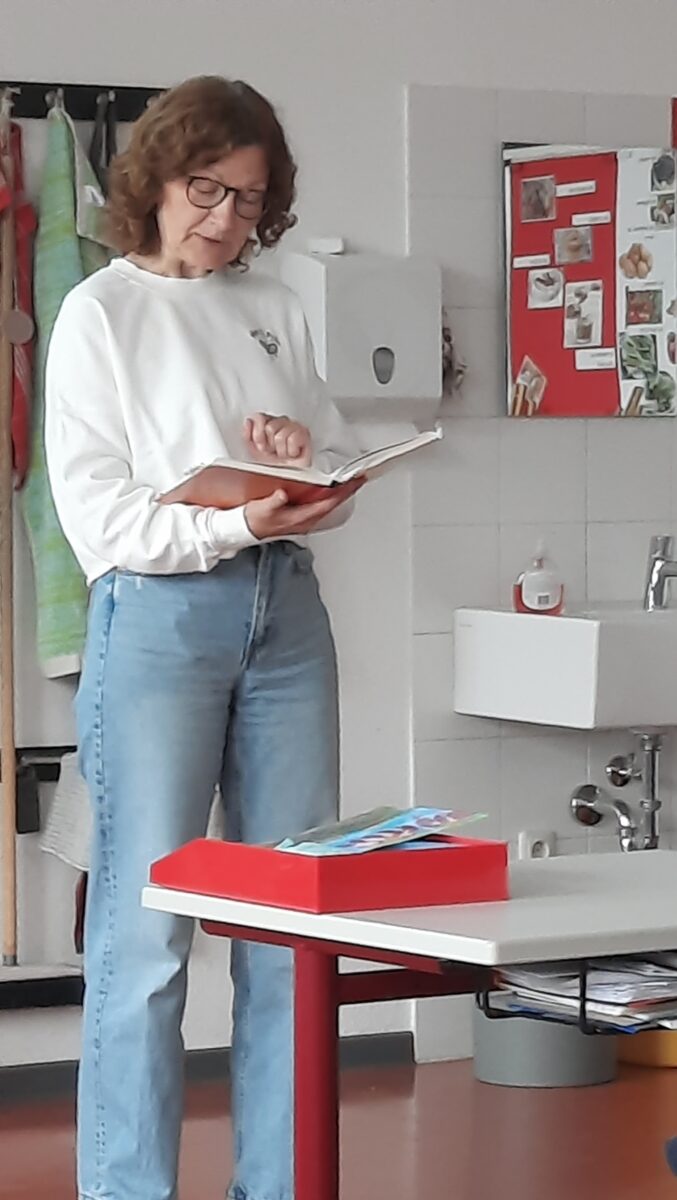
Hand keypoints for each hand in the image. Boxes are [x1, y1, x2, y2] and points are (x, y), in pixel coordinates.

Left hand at [243, 413, 311, 466]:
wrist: (287, 476)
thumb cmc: (273, 464)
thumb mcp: (254, 450)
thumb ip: (247, 435)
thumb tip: (248, 421)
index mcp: (267, 422)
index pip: (259, 417)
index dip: (258, 435)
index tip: (261, 446)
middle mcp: (281, 421)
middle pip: (270, 427)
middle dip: (270, 444)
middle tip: (274, 451)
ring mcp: (294, 426)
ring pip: (280, 435)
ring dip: (281, 450)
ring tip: (284, 453)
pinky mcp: (304, 433)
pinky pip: (293, 439)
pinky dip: (291, 451)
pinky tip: (292, 453)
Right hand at [244, 479, 363, 539]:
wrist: (247, 529)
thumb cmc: (254, 520)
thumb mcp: (261, 510)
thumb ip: (272, 502)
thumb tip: (282, 495)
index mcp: (299, 518)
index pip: (327, 504)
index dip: (341, 493)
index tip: (353, 483)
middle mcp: (305, 520)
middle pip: (332, 504)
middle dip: (346, 491)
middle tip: (359, 479)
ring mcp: (304, 518)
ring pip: (328, 505)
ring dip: (340, 493)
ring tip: (351, 482)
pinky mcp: (301, 515)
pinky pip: (321, 504)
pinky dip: (330, 496)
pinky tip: (332, 489)